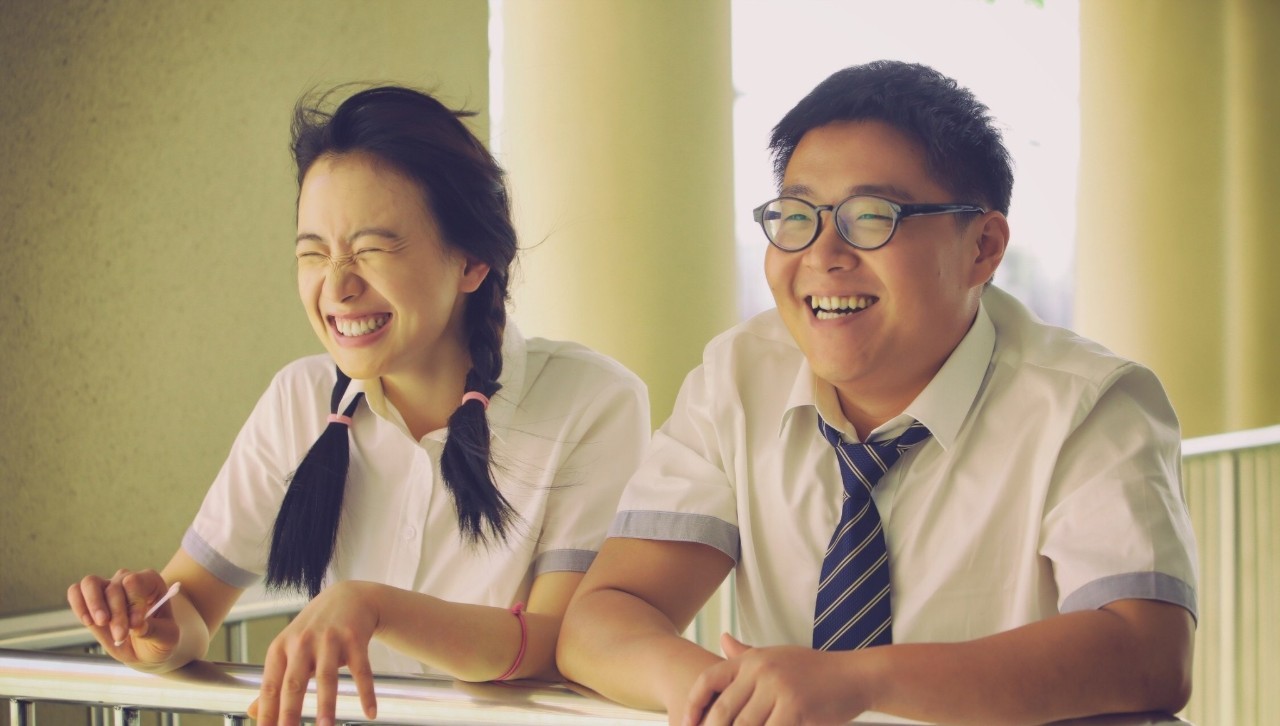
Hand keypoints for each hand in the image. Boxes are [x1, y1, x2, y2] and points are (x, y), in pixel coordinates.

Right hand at [67, 569, 179, 664]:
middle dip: (117, 614)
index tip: (136, 624)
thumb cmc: (159, 638)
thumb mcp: (166, 638)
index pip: (135, 582)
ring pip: (90, 582)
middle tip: (121, 635)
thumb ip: (154, 631)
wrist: (144, 648)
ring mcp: (107, 588)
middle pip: (114, 587)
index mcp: (151, 583)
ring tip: (101, 623)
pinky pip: (75, 591)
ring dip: (94, 605)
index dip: (133, 603)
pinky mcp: (90, 600)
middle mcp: (128, 580)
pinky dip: (78, 605)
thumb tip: (137, 626)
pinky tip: (88, 622)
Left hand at [249, 581, 379, 725]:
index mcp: (281, 648)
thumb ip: (274, 682)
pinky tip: (370, 712)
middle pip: (294, 682)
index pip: (269, 686)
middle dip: (290, 712)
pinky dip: (367, 692)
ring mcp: (329, 639)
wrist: (348, 597)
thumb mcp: (288, 650)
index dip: (266, 712)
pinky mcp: (354, 638)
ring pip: (327, 677)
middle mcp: (302, 642)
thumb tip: (252, 712)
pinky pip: (361, 670)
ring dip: (326, 706)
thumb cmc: (314, 629)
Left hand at [682, 633, 871, 725]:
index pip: (709, 680)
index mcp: (752, 660)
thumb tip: (722, 639)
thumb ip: (746, 655)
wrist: (854, 676)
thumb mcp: (777, 656)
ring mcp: (778, 688)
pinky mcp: (795, 707)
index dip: (693, 704)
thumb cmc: (814, 670)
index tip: (684, 724)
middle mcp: (761, 670)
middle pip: (723, 709)